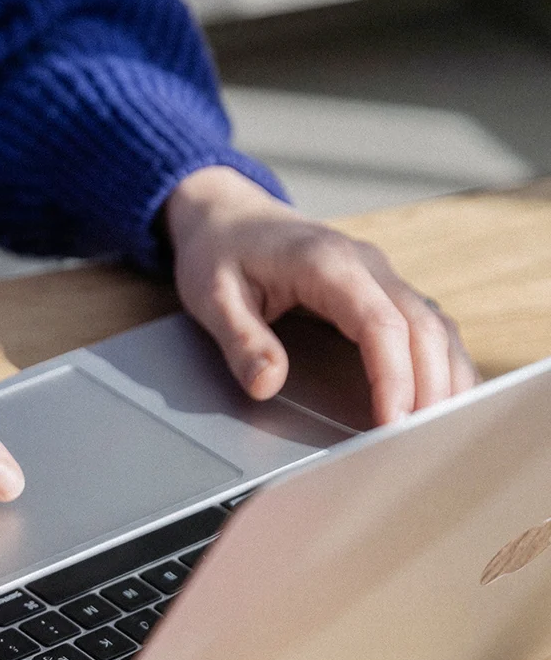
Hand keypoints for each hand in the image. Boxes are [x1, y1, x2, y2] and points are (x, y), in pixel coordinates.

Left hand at [165, 166, 477, 423]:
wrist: (228, 216)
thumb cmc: (220, 253)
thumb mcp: (212, 296)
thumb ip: (240, 340)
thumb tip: (266, 384)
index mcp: (327, 263)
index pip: (379, 324)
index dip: (393, 377)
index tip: (391, 423)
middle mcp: (367, 266)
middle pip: (423, 327)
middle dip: (430, 388)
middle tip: (420, 443)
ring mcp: (382, 278)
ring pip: (437, 327)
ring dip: (446, 378)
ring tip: (440, 432)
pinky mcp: (385, 293)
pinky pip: (429, 327)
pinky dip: (444, 365)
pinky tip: (446, 401)